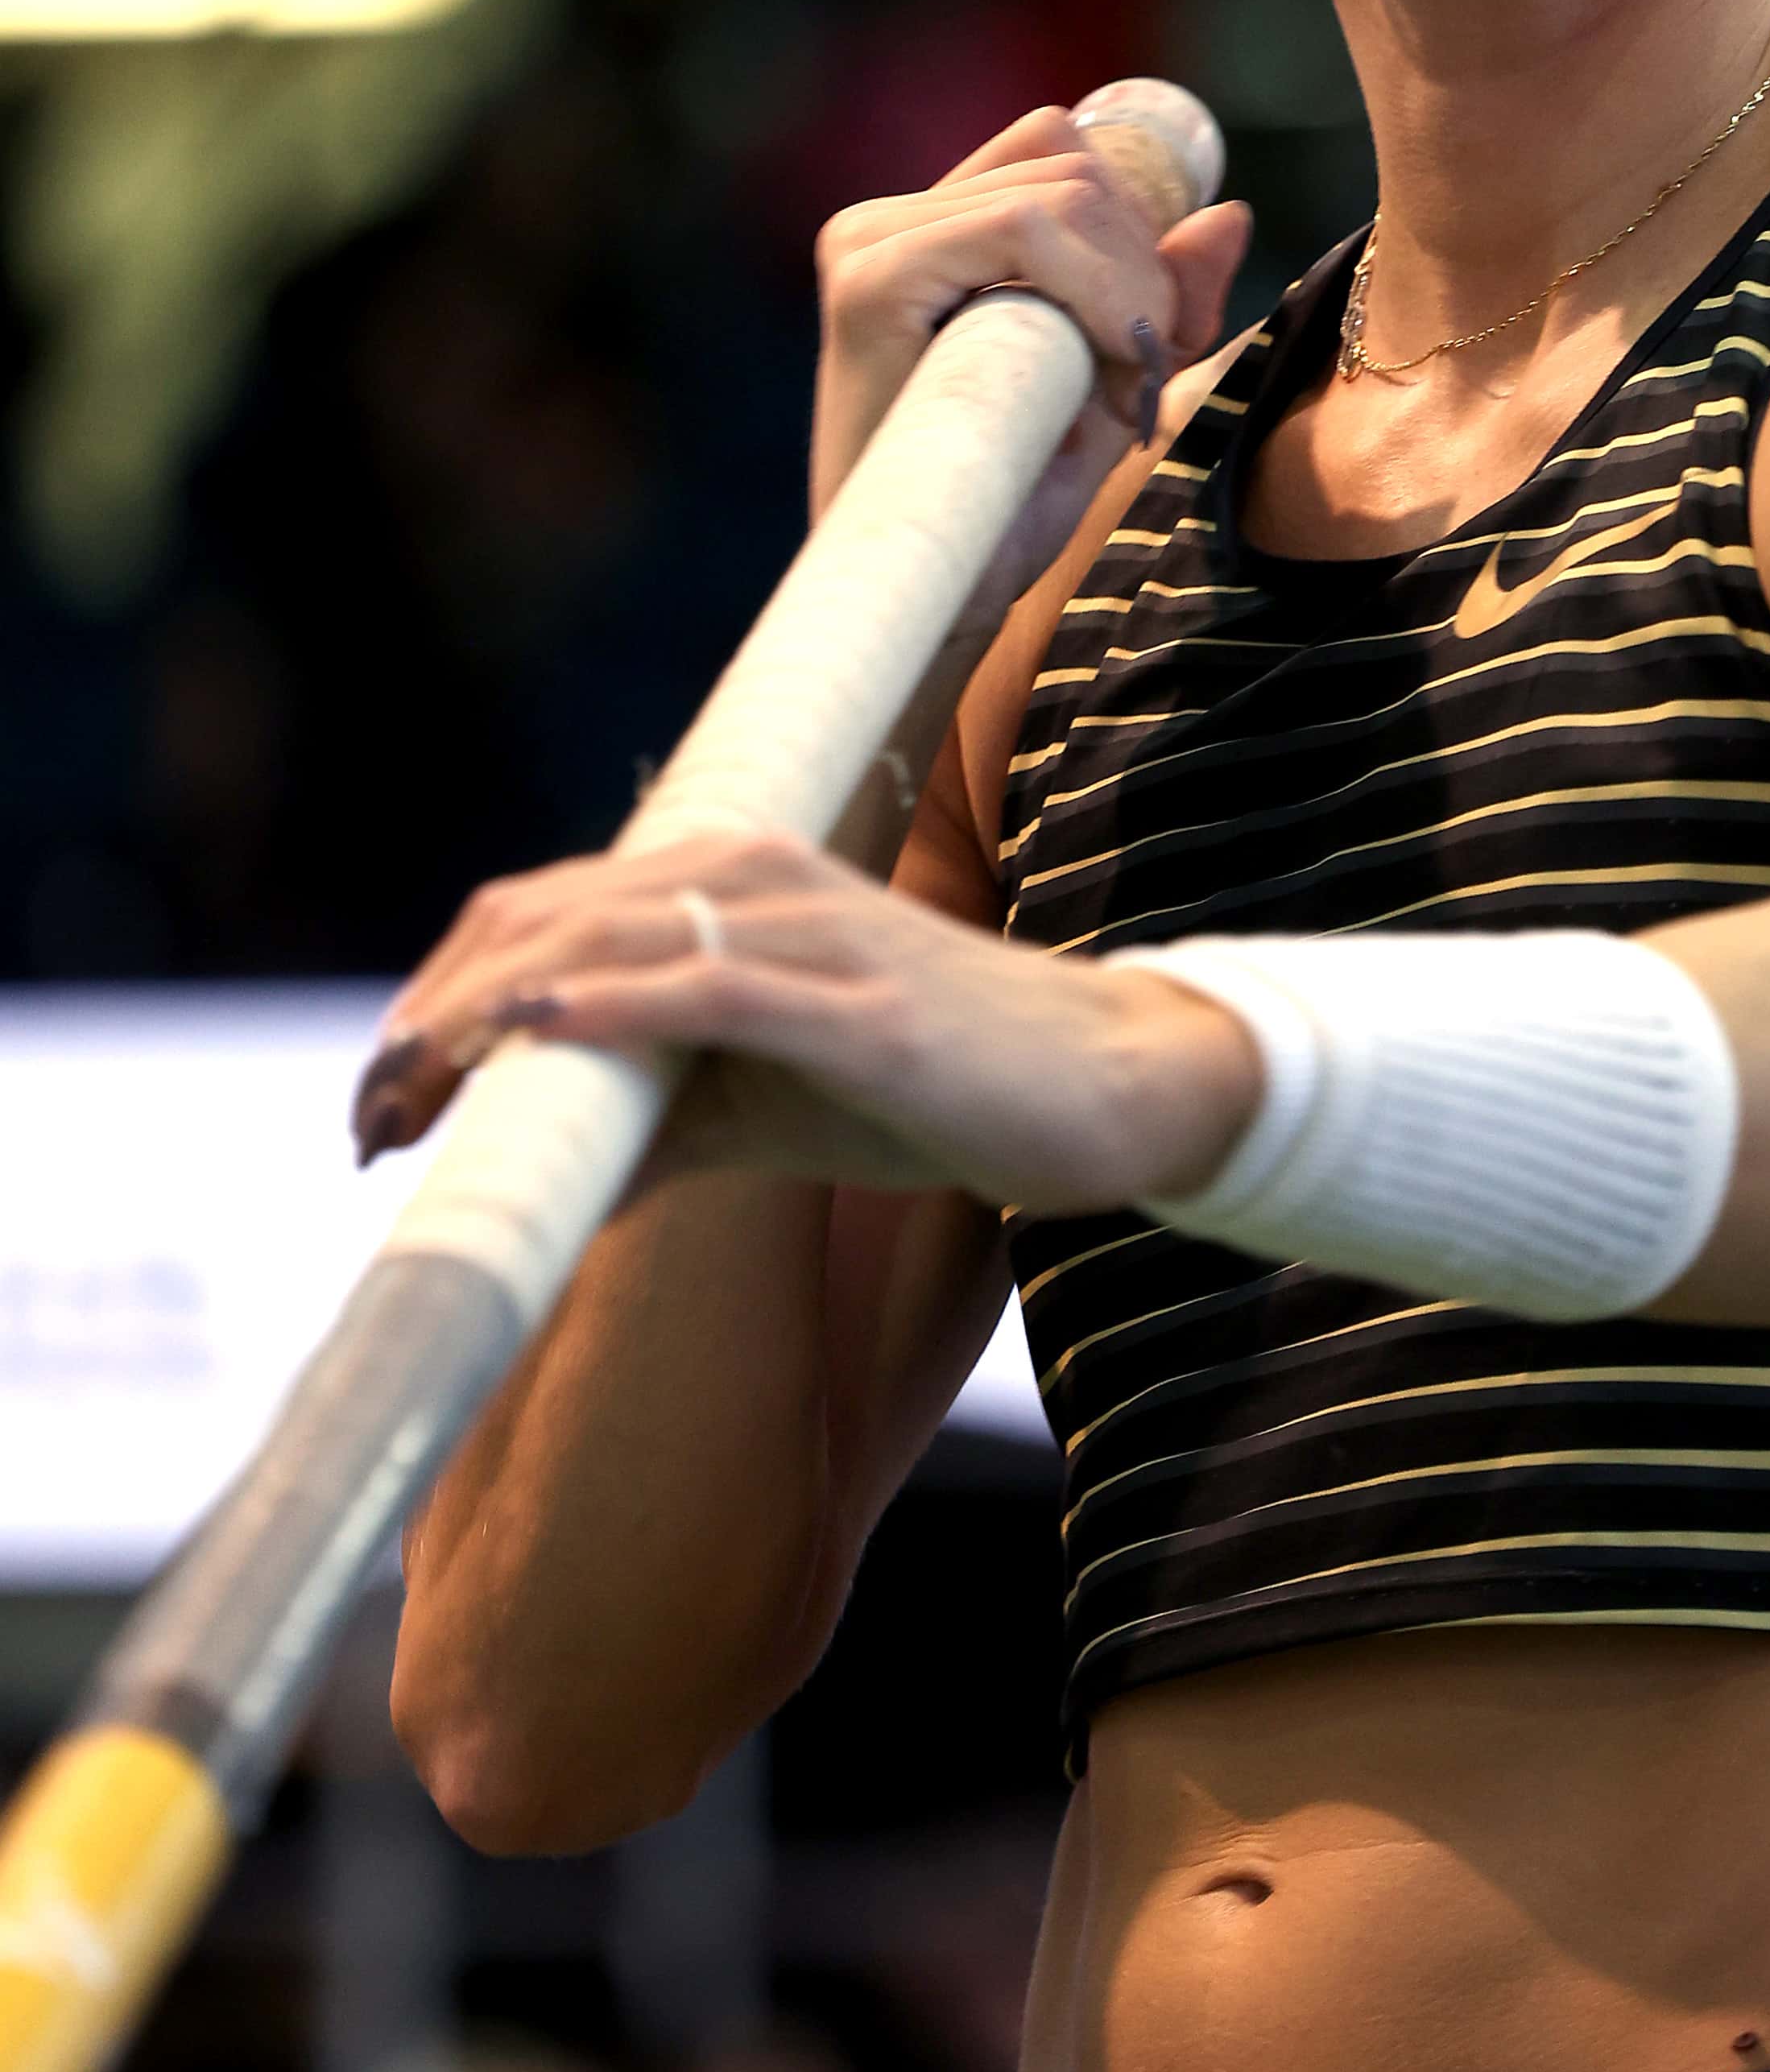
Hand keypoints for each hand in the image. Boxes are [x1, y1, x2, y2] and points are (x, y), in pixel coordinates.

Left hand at [349, 828, 1260, 1210]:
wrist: (1102, 1085)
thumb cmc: (934, 1084)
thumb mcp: (765, 1105)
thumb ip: (650, 1123)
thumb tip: (527, 1192)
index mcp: (727, 882)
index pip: (538, 913)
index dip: (440, 995)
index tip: (377, 1096)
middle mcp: (755, 879)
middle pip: (544, 920)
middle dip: (436, 1017)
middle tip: (366, 1116)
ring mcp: (809, 933)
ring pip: (608, 943)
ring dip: (489, 1017)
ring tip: (410, 1090)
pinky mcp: (859, 1005)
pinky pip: (711, 988)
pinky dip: (612, 1004)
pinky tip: (538, 1032)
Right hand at [810, 105, 1252, 629]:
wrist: (943, 596)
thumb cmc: (1013, 501)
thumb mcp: (1112, 383)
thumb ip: (1165, 298)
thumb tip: (1227, 212)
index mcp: (930, 229)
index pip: (1061, 148)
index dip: (1135, 224)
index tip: (1149, 336)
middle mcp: (886, 220)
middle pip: (1075, 167)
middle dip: (1143, 270)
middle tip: (1136, 381)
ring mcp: (870, 243)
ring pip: (1061, 192)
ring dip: (1127, 291)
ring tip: (1111, 394)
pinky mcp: (871, 281)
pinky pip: (1022, 228)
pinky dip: (1096, 291)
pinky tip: (1104, 374)